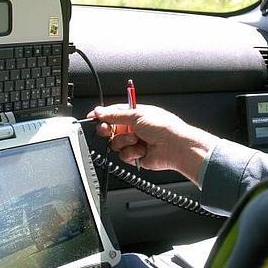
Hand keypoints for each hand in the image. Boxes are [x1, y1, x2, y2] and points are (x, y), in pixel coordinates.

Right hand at [87, 104, 219, 182]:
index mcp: (137, 114)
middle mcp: (135, 128)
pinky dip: (132, 153)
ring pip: (115, 143)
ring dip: (124, 141)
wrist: (175, 147)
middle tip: (107, 129)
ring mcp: (136, 142)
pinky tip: (142, 150)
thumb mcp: (137, 115)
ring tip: (137, 140)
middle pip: (111, 129)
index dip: (103, 114)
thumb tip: (100, 111)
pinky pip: (124, 155)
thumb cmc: (163, 127)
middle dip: (108, 129)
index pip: (115, 113)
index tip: (93, 116)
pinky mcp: (137, 156)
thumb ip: (115, 115)